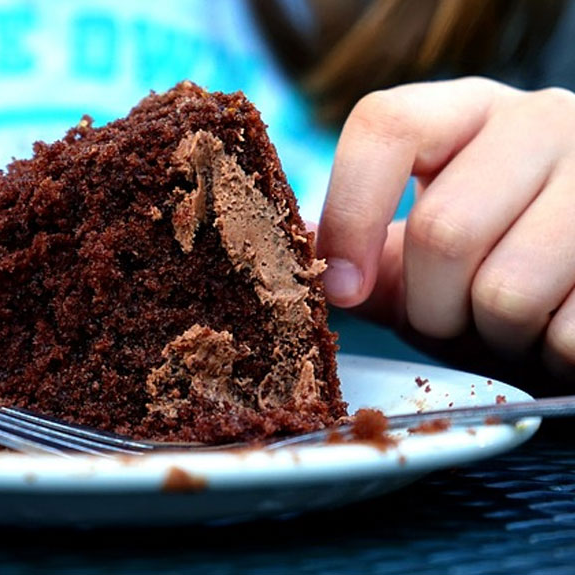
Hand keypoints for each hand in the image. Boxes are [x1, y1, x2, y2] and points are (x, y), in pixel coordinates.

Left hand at [317, 77, 574, 384]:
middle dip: (432, 308)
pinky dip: (552, 355)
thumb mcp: (423, 257)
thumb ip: (364, 251)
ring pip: (506, 290)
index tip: (340, 286)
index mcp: (469, 111)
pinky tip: (559, 330)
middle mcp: (542, 121)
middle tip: (455, 318)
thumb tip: (294, 245)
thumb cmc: (495, 271)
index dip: (349, 213)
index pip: (386, 124)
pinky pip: (569, 333)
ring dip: (495, 336)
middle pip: (442, 229)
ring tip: (514, 323)